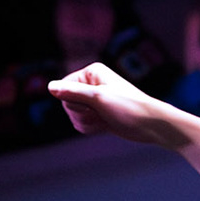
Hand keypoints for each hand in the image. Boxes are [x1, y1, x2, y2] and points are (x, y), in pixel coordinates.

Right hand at [47, 62, 171, 142]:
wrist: (150, 125)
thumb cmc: (129, 107)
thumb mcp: (98, 99)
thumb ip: (73, 92)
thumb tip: (50, 87)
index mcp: (91, 72)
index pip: (63, 88)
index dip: (73, 101)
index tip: (92, 105)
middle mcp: (91, 84)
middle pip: (67, 103)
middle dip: (81, 114)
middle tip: (100, 113)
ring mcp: (94, 100)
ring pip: (73, 115)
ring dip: (86, 122)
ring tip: (104, 120)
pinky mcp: (98, 113)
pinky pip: (81, 123)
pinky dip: (90, 127)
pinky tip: (104, 126)